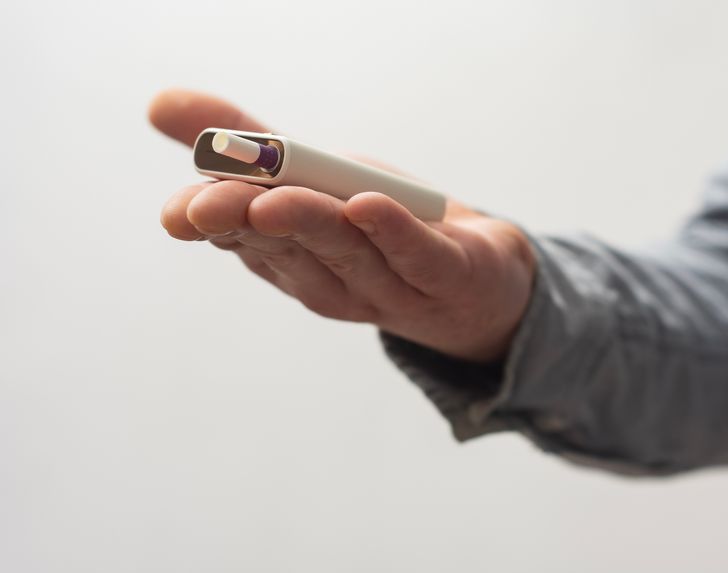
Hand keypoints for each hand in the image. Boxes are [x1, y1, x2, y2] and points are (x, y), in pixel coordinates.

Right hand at [151, 89, 535, 362]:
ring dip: (310, 225)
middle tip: (216, 203)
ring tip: (276, 200)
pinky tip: (367, 205)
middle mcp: (333, 282)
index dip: (212, 226)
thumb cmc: (383, 225)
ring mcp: (390, 287)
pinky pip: (417, 257)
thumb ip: (248, 144)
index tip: (179, 212)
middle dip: (249, 224)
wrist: (477, 279)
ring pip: (347, 253)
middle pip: (289, 249)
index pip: (244, 241)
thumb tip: (159, 103)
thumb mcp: (316, 179)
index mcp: (294, 260)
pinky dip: (392, 232)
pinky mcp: (447, 278)